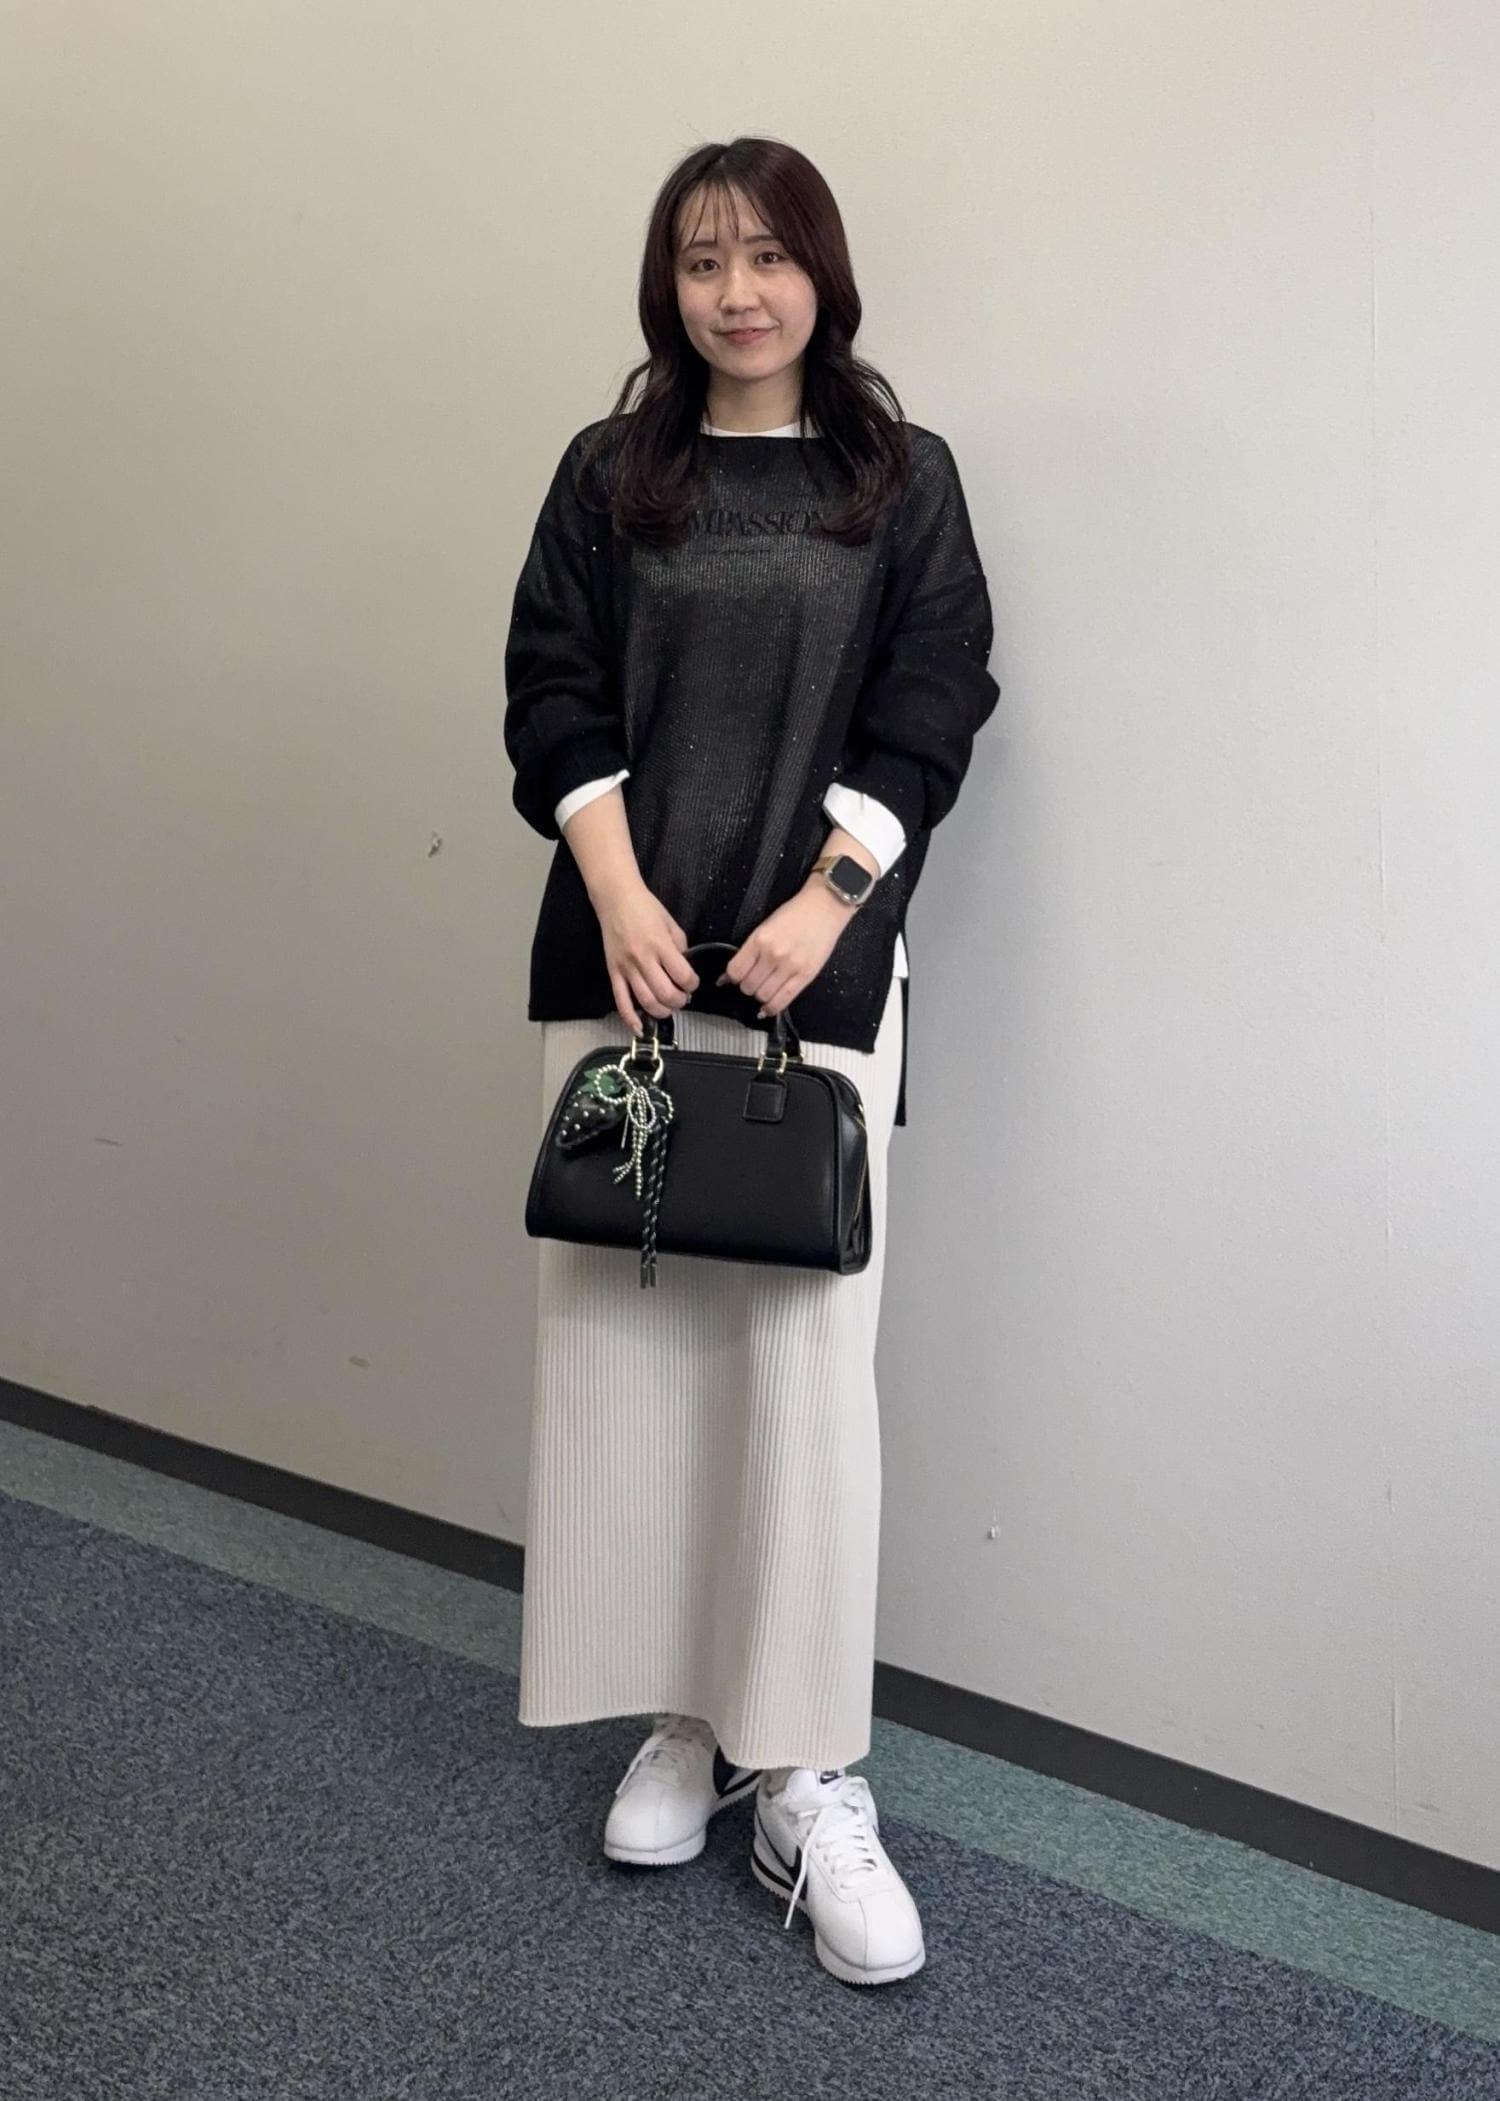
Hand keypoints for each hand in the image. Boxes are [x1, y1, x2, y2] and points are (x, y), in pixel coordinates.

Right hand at [595, 882, 699, 1031]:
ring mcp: (626, 968)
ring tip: (669, 1007)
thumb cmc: (646, 908)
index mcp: (660, 945)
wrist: (615, 899)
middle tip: (683, 997)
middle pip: (665, 994)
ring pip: (646, 1002)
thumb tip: (684, 969)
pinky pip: (621, 1001)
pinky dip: (630, 1019)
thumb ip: (680, 947)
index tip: (692, 983)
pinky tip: (640, 1029)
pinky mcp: (613, 973)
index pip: (683, 976)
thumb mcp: (671, 923)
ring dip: (662, 1011)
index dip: (692, 984)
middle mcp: (643, 959)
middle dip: (680, 1001)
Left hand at [716, 880, 857, 1019]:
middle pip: (748, 986)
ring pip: (763, 996)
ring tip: (764, 988)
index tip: (734, 978)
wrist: (825, 907)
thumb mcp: (765, 927)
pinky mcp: (806, 976)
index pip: (735, 971)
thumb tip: (730, 976)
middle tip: (753, 981)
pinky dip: (771, 1008)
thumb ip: (749, 951)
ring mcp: (790, 967)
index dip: (731, 978)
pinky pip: (783, 1001)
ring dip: (760, 996)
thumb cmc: (794, 914)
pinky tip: (767, 1008)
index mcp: (759, 940)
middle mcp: (773, 955)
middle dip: (747, 987)